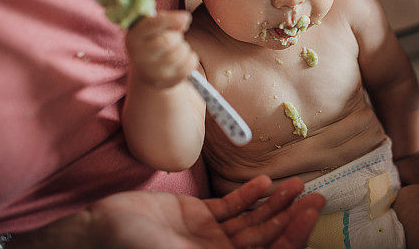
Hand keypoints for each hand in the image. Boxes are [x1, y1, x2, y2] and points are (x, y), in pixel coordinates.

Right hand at [10, 176, 324, 248]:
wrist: (103, 231)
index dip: (293, 236)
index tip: (311, 212)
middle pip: (266, 238)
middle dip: (291, 217)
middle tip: (315, 194)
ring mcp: (209, 237)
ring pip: (252, 220)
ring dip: (274, 203)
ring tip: (296, 183)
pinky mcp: (197, 215)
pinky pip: (230, 206)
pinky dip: (247, 195)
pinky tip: (263, 181)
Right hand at [125, 11, 198, 88]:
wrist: (147, 69)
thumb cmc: (153, 40)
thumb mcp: (154, 26)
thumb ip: (167, 19)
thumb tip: (184, 20)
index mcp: (134, 37)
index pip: (153, 25)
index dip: (171, 19)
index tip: (186, 17)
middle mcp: (139, 57)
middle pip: (168, 41)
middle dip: (177, 36)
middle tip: (175, 37)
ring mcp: (151, 72)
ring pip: (179, 54)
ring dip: (184, 48)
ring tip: (178, 48)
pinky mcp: (165, 82)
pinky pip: (189, 66)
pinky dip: (191, 58)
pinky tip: (183, 58)